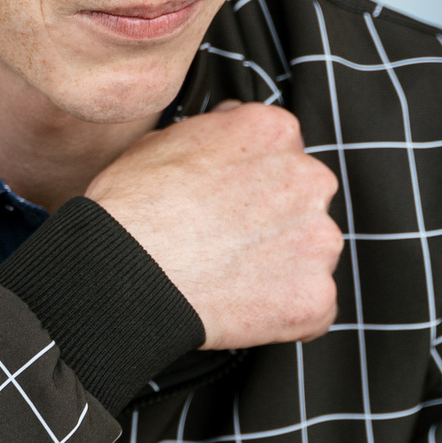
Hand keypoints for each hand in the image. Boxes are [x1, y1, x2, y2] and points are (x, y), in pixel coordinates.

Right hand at [83, 100, 342, 348]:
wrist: (123, 271)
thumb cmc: (131, 207)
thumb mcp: (164, 139)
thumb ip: (215, 131)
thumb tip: (225, 130)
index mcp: (273, 131)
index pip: (281, 153)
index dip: (251, 181)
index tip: (228, 202)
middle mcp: (309, 177)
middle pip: (302, 201)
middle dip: (273, 221)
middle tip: (224, 242)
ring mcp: (318, 238)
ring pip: (310, 252)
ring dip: (280, 265)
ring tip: (226, 278)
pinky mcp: (315, 295)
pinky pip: (311, 306)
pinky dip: (282, 312)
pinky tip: (239, 307)